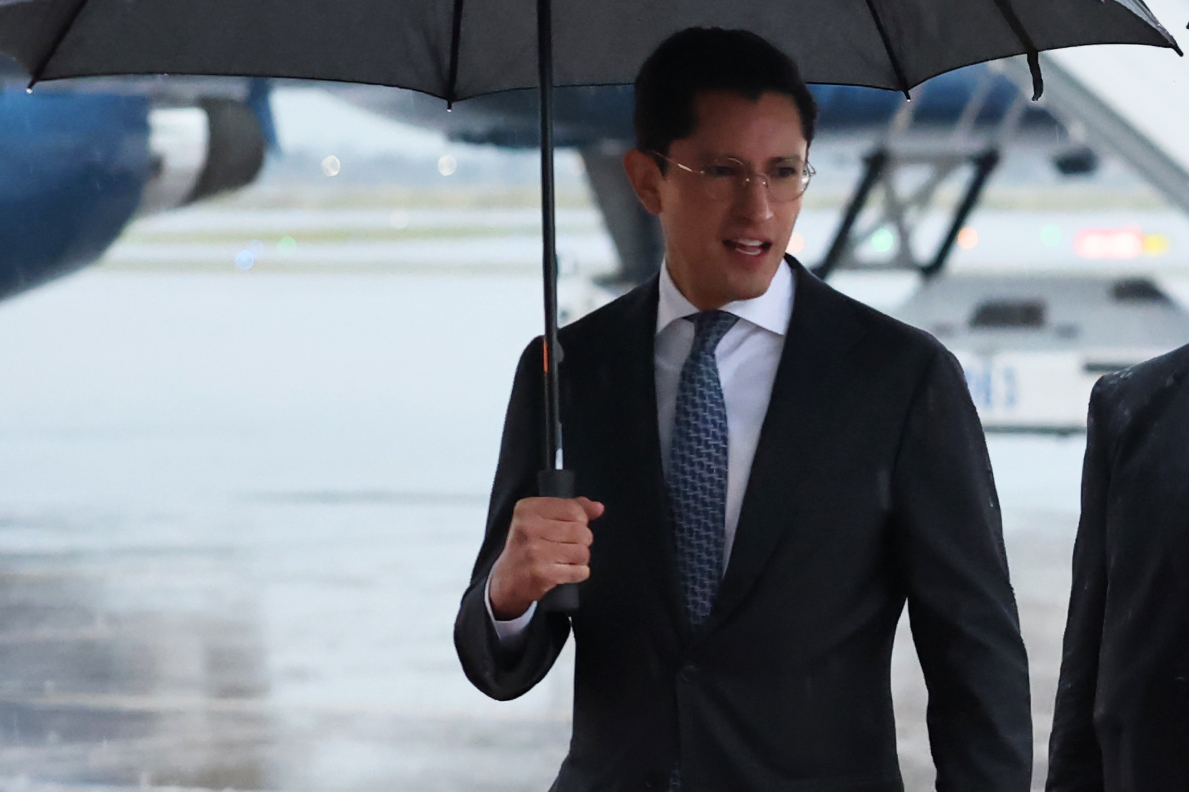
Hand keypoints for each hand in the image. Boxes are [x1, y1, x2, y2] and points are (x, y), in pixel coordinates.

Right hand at [489, 496, 603, 619]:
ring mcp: (534, 551)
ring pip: (583, 551)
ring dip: (579, 559)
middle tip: (563, 547)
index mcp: (528, 508)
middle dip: (580, 541)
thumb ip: (571, 509)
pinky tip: (562, 571)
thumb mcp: (541, 519)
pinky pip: (580, 571)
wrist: (508, 579)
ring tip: (563, 559)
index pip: (574, 509)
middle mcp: (528, 527)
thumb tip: (598, 508)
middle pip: (581, 531)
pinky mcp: (542, 573)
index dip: (580, 520)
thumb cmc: (527, 546)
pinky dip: (577, 573)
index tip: (568, 528)